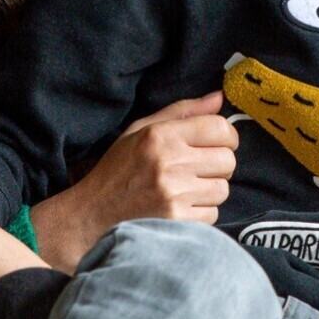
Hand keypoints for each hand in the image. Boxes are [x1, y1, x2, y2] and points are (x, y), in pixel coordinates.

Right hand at [31, 91, 237, 272]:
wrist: (91, 214)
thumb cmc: (118, 169)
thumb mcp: (142, 130)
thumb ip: (183, 111)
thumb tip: (219, 97)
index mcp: (162, 135)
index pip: (221, 128)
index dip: (226, 136)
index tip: (217, 143)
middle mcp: (170, 162)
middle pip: (228, 160)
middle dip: (218, 165)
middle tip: (197, 170)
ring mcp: (174, 194)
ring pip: (222, 189)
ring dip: (209, 190)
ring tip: (185, 190)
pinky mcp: (176, 221)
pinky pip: (213, 214)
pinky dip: (200, 213)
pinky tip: (179, 208)